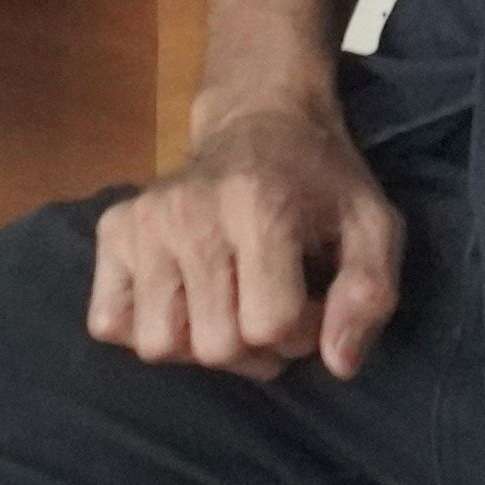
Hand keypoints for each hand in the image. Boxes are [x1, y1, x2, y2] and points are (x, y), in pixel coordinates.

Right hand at [89, 97, 404, 378]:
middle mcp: (190, 213)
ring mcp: (142, 222)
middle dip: (257, 348)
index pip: (270, 325)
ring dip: (201, 345)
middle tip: (272, 307)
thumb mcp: (373, 227)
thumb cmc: (320, 182)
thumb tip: (338, 363)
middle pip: (216, 346)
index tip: (312, 302)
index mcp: (259, 207)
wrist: (259, 120)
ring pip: (159, 345)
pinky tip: (184, 299)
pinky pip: (110, 322)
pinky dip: (146, 326)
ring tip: (229, 309)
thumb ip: (370, 294)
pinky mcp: (112, 230)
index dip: (302, 333)